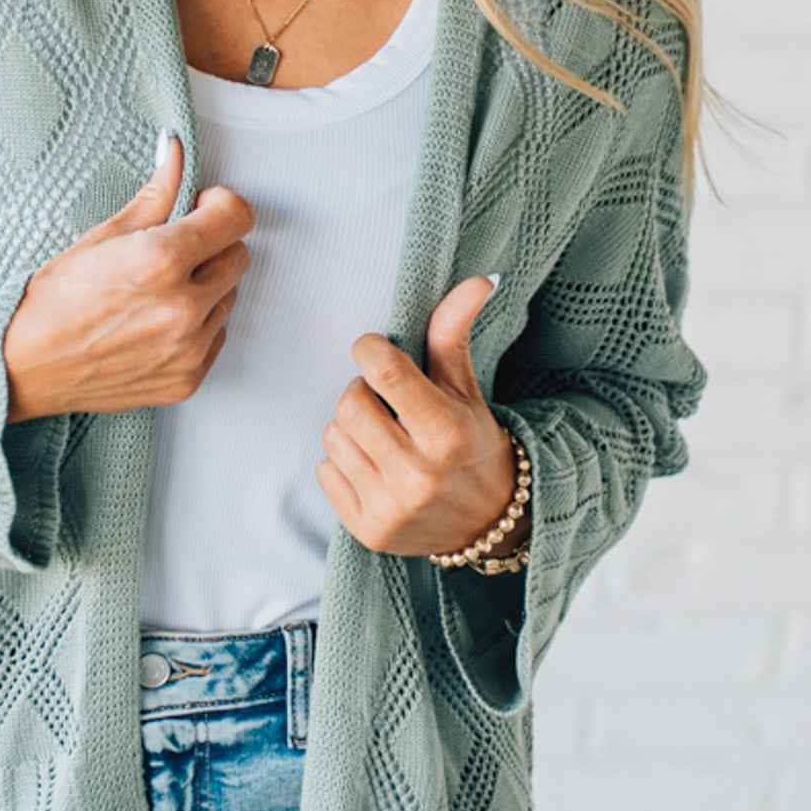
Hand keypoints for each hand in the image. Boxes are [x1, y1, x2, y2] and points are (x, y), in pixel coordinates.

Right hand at [2, 133, 253, 419]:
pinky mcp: (187, 379)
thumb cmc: (51, 302)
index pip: (236, 216)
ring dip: (205, 287)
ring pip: (229, 297)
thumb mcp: (103, 236)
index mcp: (161, 261)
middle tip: (173, 249)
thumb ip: (155, 193)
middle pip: (239, 256)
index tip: (203, 205)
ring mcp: (188, 349)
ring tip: (156, 291)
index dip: (220, 204)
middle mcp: (182, 308)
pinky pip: (216, 336)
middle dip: (213, 245)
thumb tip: (175, 152)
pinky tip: (156, 321)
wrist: (23, 367)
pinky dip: (197, 326)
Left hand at [315, 276, 516, 558]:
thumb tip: (480, 280)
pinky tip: (375, 468)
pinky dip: (342, 464)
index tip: (373, 349)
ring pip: (333, 436)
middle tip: (384, 402)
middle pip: (349, 404)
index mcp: (447, 434)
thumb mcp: (465, 389)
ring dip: (350, 429)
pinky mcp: (368, 530)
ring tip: (383, 437)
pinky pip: (325, 472)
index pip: (384, 371)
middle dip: (361, 393)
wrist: (486, 521)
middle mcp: (419, 475)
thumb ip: (454, 335)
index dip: (369, 349)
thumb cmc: (471, 443)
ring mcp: (391, 507)